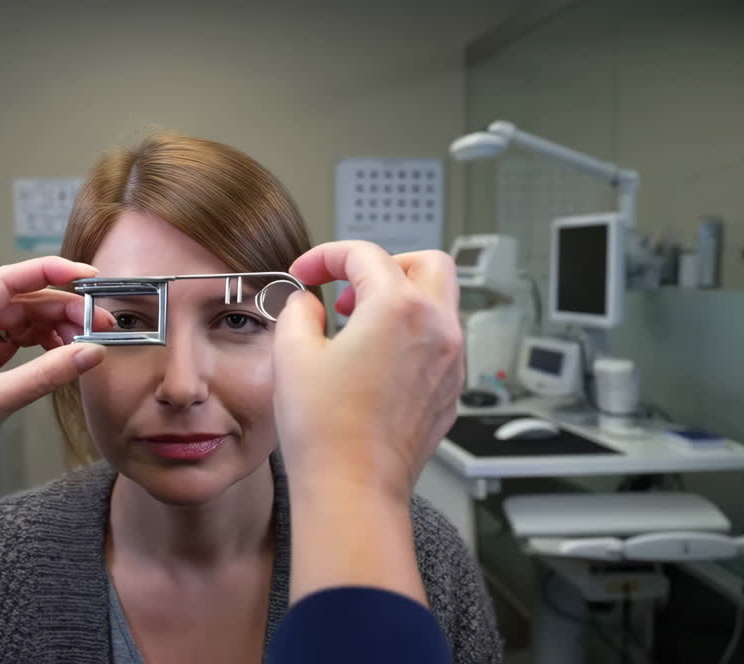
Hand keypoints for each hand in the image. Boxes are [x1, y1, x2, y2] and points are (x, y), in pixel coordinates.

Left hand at [0, 256, 112, 563]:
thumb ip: (47, 374)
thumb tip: (89, 352)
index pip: (7, 281)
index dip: (49, 272)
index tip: (84, 274)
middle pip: (22, 301)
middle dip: (62, 308)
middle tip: (97, 320)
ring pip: (24, 322)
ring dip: (56, 327)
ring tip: (86, 338)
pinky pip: (21, 343)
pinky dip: (45, 346)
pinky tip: (65, 353)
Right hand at [274, 242, 461, 502]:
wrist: (353, 488)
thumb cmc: (325, 429)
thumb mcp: (292, 352)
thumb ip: (299, 309)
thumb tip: (307, 302)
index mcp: (398, 308)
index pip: (365, 255)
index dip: (326, 256)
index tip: (305, 272)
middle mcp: (437, 328)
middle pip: (425, 263)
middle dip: (383, 265)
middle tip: (348, 287)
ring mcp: (451, 361)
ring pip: (439, 303)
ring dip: (400, 300)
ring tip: (357, 326)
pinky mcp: (450, 391)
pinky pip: (439, 342)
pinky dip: (411, 335)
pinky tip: (375, 361)